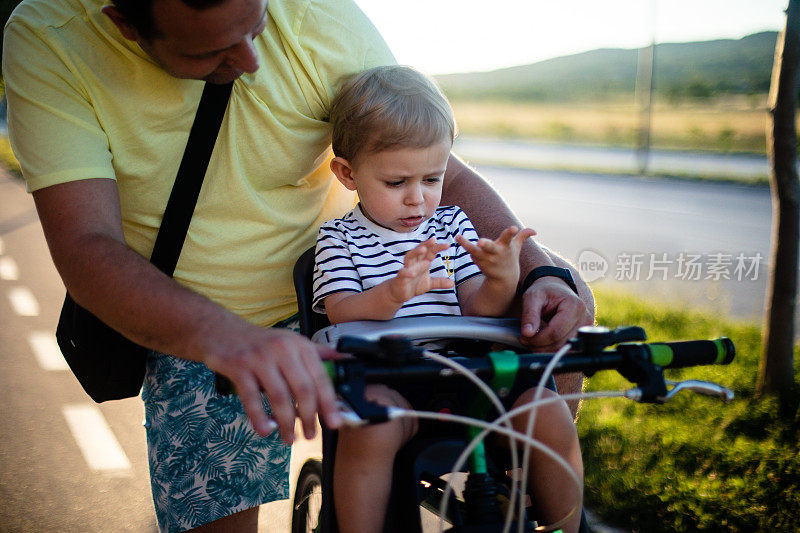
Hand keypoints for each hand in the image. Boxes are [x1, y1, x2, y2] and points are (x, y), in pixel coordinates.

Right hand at [200, 314, 343, 444]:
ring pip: (279, 396)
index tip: (335, 422)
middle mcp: (282, 349)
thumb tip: (343, 360)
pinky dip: (259, 418)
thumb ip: (317, 353)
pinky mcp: (239, 366)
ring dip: (286, 423)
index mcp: (299, 345)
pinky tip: (265, 430)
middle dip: (309, 417)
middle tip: (310, 434)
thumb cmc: (260, 342)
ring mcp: (259, 357)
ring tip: (289, 437)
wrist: (220, 329)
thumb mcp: (290, 342)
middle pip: (303, 389)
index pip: (320, 377)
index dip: (329, 403)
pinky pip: (251, 398)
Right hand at [388, 238, 453, 302]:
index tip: (447, 244)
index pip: (430, 252)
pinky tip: (412, 273)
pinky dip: (407, 272)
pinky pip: (402, 273)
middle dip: (426, 244)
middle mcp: (414, 263)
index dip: (437, 247)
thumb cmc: (413, 284)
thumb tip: (452, 283)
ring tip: (423, 249)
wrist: (398, 293)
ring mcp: (406, 269)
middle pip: (419, 250)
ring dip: (415, 252)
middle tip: (434, 240)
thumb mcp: (429, 284)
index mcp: (422, 262)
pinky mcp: (400, 277)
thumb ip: (439, 282)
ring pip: (409, 257)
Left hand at [456, 226, 535, 286]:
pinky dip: (472, 252)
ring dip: (466, 245)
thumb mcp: (516, 247)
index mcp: (506, 246)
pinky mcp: (480, 264)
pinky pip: (473, 255)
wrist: (504, 278)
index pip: (509, 238)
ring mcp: (487, 259)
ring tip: (458, 237)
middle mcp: (496, 253)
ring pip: (475, 251)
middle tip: (480, 241)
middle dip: (486, 244)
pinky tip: (476, 252)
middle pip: (490, 246)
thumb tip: (534, 231)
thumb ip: (523, 236)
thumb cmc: (510, 257)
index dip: (511, 232)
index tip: (514, 228)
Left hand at [519, 277, 592, 350]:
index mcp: (574, 306)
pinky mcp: (583, 334)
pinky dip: (552, 347)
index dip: (538, 339)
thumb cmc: (545, 291)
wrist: (556, 289)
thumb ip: (530, 314)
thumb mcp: (533, 297)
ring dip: (545, 348)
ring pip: (563, 348)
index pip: (555, 332)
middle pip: (560, 342)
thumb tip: (527, 333)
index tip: (523, 337)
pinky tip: (543, 341)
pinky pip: (567, 348)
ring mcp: (586, 327)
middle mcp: (585, 318)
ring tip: (532, 339)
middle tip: (525, 339)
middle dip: (540, 345)